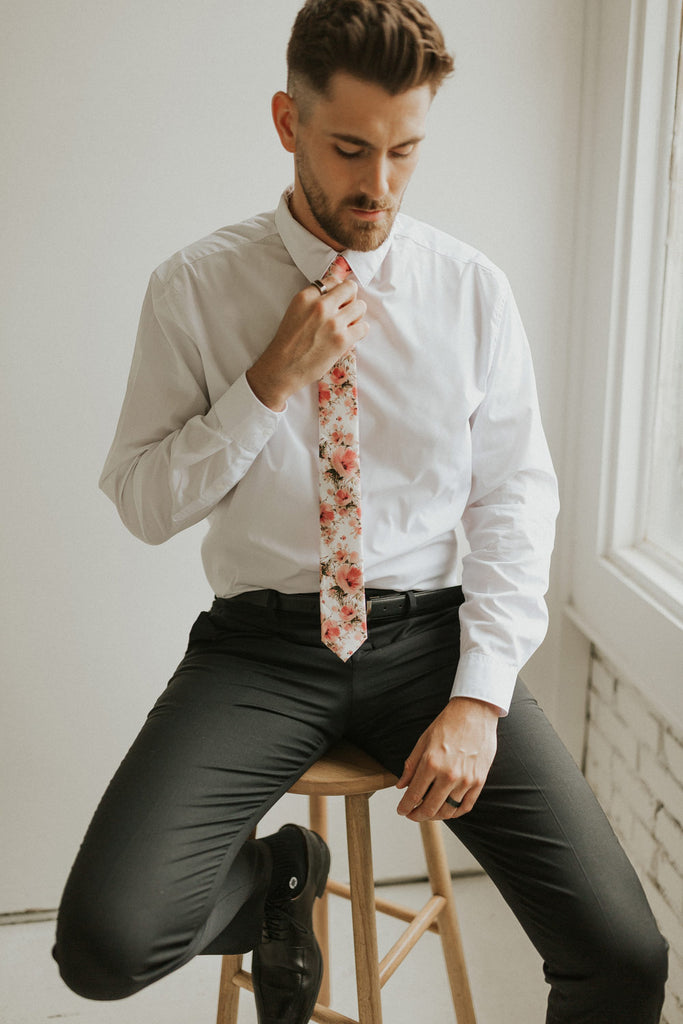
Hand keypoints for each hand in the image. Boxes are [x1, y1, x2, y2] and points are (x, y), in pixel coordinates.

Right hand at [246, 261, 367, 410]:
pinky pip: (364, 327)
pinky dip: (359, 332)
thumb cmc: (287, 343)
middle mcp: (320, 305)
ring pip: (360, 307)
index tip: (337, 302)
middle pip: (350, 288)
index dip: (338, 291)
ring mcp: (333, 322)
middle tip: (344, 313)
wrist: (281, 369)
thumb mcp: (295, 312)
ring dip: (356, 316)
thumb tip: (337, 296)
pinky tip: (348, 338)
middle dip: (350, 300)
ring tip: (346, 327)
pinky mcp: (342, 340)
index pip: (334, 280)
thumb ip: (313, 301)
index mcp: (305, 296)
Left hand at [396, 697, 498, 820]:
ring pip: (448, 811)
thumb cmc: (448, 724)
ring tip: (428, 812)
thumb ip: (411, 765)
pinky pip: (465, 806)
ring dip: (435, 816)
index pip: (414, 795)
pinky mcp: (479, 781)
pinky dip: (454, 813)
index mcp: (431, 763)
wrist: (475, 712)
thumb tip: (401, 786)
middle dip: (417, 815)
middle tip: (412, 815)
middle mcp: (448, 774)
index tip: (401, 811)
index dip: (405, 807)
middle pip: (430, 808)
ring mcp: (466, 780)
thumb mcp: (423, 741)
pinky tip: (447, 810)